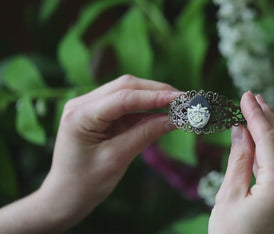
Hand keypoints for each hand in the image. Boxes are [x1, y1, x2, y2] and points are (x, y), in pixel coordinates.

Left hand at [0, 75, 179, 232]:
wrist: (65, 197)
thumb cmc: (86, 183)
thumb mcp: (117, 159)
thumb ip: (145, 134)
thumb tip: (174, 119)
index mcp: (80, 115)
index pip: (123, 98)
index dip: (155, 97)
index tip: (182, 99)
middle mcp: (82, 103)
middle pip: (126, 87)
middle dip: (157, 91)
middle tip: (185, 100)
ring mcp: (89, 106)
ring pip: (127, 92)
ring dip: (153, 97)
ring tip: (178, 105)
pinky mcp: (98, 114)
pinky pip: (125, 105)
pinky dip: (145, 108)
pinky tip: (162, 112)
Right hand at [209, 91, 273, 233]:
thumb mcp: (228, 197)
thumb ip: (239, 160)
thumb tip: (241, 130)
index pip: (269, 141)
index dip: (256, 116)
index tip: (245, 96)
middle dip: (268, 119)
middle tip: (254, 97)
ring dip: (272, 133)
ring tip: (259, 111)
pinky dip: (273, 152)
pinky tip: (262, 141)